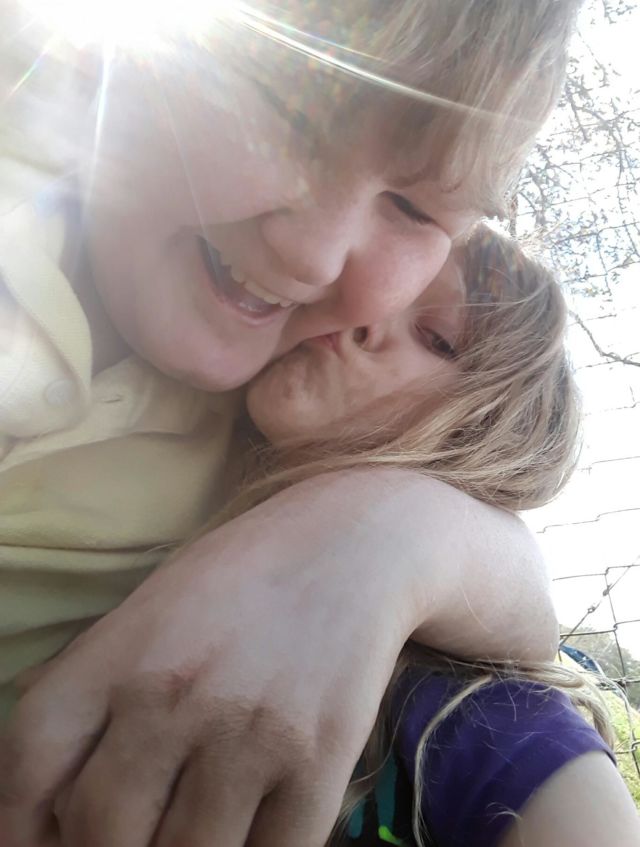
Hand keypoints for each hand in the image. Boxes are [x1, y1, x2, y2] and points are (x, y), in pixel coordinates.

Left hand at [0, 472, 416, 846]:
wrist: (351, 545)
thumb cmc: (241, 580)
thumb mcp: (149, 612)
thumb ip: (93, 694)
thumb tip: (51, 802)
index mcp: (118, 651)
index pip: (29, 765)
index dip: (22, 828)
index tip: (46, 841)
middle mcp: (174, 693)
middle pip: (101, 830)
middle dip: (110, 846)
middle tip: (140, 829)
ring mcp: (249, 731)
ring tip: (194, 823)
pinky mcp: (320, 760)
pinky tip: (252, 826)